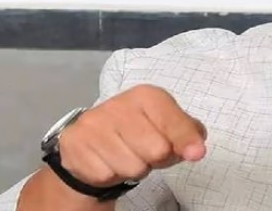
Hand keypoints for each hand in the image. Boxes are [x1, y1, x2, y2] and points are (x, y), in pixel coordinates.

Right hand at [57, 84, 206, 187]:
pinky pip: (107, 175)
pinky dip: (112, 175)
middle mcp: (119, 105)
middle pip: (157, 151)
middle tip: (148, 152)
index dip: (186, 140)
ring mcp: (94, 124)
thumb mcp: (166, 126)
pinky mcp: (75, 144)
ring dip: (136, 169)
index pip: (173, 121)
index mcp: (146, 96)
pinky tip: (108, 161)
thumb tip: (196, 149)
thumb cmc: (139, 132)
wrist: (90, 140)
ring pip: (133, 167)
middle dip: (158, 159)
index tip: (196, 153)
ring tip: (128, 155)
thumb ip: (187, 133)